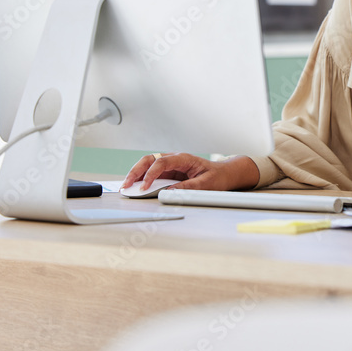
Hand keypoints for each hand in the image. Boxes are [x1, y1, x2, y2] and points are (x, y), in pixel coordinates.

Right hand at [121, 153, 259, 191]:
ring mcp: (171, 164)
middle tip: (126, 185)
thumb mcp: (206, 184)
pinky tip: (135, 186)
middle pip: (150, 159)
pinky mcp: (170, 171)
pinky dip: (142, 178)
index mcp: (184, 158)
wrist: (225, 173)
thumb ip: (189, 188)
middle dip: (136, 171)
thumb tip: (170, 192)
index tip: (144, 187)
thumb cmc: (217, 176)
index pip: (162, 162)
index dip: (151, 174)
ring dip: (136, 174)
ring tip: (126, 186)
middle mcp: (175, 159)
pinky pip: (152, 172)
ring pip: (148, 164)